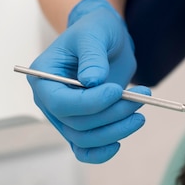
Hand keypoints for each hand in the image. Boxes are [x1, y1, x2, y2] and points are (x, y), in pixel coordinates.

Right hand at [29, 0, 143, 162]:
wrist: (106, 39)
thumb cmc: (96, 31)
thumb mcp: (94, 35)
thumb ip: (92, 57)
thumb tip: (92, 82)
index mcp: (43, 77)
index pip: (61, 103)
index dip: (90, 103)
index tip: (116, 91)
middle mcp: (51, 100)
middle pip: (77, 124)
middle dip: (112, 113)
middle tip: (141, 97)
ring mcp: (66, 116)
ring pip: (85, 138)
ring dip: (117, 129)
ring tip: (140, 109)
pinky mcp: (83, 124)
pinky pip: (85, 149)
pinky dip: (101, 152)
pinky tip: (119, 143)